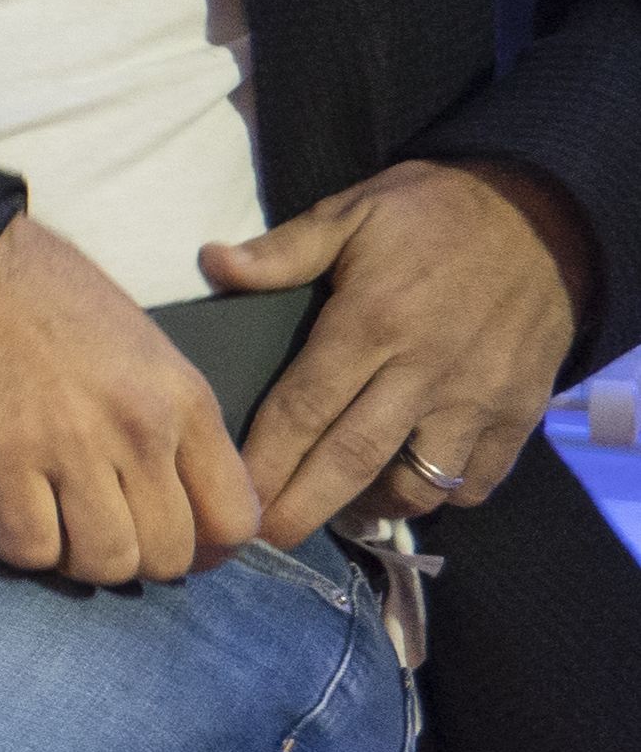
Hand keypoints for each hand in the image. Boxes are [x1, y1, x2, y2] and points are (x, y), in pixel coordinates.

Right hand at [0, 215, 255, 583]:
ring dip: (81, 560)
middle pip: (169, 555)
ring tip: (62, 528)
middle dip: (140, 560)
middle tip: (109, 532)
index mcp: (186, 403)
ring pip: (105, 562)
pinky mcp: (3, 454)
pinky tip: (16, 515)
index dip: (211, 550)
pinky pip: (29, 547)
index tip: (181, 542)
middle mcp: (140, 429)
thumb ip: (183, 436)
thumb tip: (196, 517)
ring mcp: (71, 444)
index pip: (236, 520)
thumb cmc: (67, 315)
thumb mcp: (156, 362)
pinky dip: (24, 548)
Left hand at [206, 157, 596, 543]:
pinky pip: (479, 478)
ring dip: (373, 505)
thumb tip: (213, 263)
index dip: (266, 460)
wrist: (539, 217)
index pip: (305, 407)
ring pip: (421, 480)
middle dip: (305, 505)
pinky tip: (407, 488)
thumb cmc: (431, 214)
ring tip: (335, 514)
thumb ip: (284, 250)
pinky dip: (445, 495)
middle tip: (268, 537)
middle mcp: (424, 370)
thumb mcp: (351, 214)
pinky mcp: (519, 412)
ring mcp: (477, 397)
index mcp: (372, 322)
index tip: (235, 496)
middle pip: (352, 458)